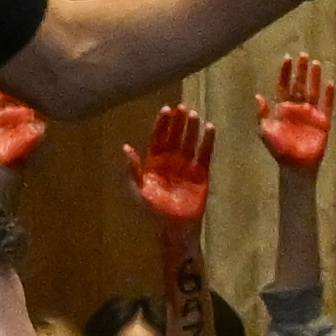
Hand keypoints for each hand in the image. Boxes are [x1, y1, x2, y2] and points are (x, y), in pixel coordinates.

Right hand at [0, 84, 45, 173]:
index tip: (31, 83)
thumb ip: (31, 139)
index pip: (29, 103)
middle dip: (14, 88)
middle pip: (13, 98)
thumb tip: (39, 128)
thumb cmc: (18, 160)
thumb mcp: (25, 149)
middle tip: (16, 76)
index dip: (29, 94)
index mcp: (25, 121)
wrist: (2, 171)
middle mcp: (12, 117)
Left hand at [123, 103, 214, 227]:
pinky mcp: (201, 174)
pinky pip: (205, 155)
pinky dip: (208, 142)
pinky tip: (210, 128)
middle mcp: (171, 161)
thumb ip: (133, 170)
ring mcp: (187, 166)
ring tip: (194, 114)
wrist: (174, 228)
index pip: (158, 138)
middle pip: (175, 137)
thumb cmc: (153, 211)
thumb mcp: (138, 191)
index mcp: (154, 163)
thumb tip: (125, 147)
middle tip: (182, 107)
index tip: (166, 109)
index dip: (162, 124)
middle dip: (178, 123)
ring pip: (189, 143)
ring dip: (191, 129)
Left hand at [255, 51, 334, 176]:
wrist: (295, 166)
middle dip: (301, 70)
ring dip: (314, 78)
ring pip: (313, 91)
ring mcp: (311, 114)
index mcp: (283, 108)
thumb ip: (263, 114)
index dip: (285, 72)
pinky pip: (327, 105)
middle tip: (303, 54)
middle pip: (299, 84)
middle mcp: (297, 107)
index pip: (284, 86)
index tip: (287, 58)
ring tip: (316, 63)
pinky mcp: (323, 122)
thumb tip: (258, 95)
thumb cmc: (279, 149)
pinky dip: (328, 95)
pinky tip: (330, 83)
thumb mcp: (266, 131)